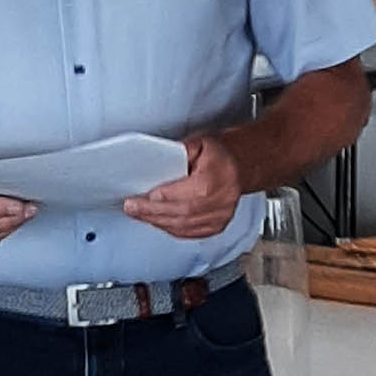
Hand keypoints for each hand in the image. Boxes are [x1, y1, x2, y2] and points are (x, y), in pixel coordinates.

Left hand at [123, 135, 243, 238]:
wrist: (242, 164)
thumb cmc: (220, 154)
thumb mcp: (200, 143)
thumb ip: (180, 152)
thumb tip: (158, 160)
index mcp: (215, 180)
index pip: (182, 195)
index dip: (158, 200)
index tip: (139, 198)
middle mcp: (220, 201)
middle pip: (179, 213)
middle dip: (151, 212)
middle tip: (132, 208)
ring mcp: (220, 217)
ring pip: (183, 227)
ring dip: (158, 222)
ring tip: (140, 215)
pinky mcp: (218, 226)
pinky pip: (189, 233)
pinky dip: (171, 229)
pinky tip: (159, 222)